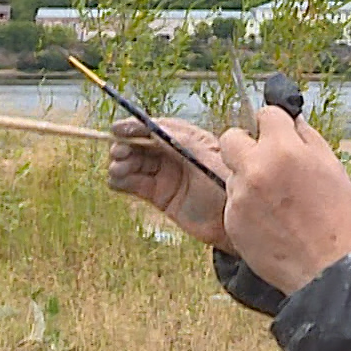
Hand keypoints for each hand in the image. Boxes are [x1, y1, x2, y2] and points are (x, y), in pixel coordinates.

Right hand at [106, 117, 233, 252]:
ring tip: (118, 170)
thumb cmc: (226, 186)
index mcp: (186, 139)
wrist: (234, 224)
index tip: (117, 129)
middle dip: (125, 146)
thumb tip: (150, 126)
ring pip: (133, 164)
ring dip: (121, 164)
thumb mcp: (205, 156)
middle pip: (140, 144)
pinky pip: (133, 185)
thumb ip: (179, 140)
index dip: (134, 127)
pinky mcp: (159, 196)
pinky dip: (121, 181)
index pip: (155, 127)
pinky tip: (116, 181)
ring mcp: (165, 176)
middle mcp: (173, 155)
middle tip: (119, 153)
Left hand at [219, 106, 350, 294]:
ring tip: (275, 200)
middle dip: (246, 144)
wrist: (326, 269)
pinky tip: (269, 219)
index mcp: (283, 150)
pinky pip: (232, 200)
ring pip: (232, 171)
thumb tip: (291, 118)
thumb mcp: (332, 167)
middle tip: (264, 160)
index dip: (276, 125)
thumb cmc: (336, 219)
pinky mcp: (231, 220)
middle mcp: (255, 169)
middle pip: (231, 136)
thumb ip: (307, 136)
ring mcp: (239, 196)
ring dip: (247, 178)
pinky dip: (246, 205)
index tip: (280, 134)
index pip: (265, 114)